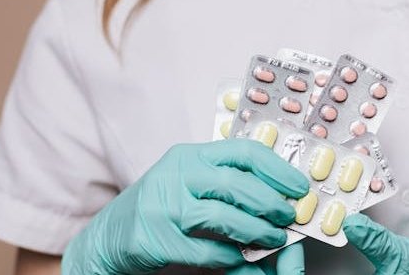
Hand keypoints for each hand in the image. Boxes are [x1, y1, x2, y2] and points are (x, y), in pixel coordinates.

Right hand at [62, 139, 308, 273]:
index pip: (242, 152)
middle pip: (238, 184)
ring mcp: (164, 206)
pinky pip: (205, 249)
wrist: (109, 236)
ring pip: (224, 217)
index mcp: (190, 156)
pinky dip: (230, 256)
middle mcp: (177, 175)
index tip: (299, 186)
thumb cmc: (158, 206)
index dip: (277, 169)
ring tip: (274, 239)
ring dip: (257, 231)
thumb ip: (224, 181)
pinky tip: (241, 257)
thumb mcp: (187, 181)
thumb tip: (277, 193)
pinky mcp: (157, 239)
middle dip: (272, 203)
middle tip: (289, 216)